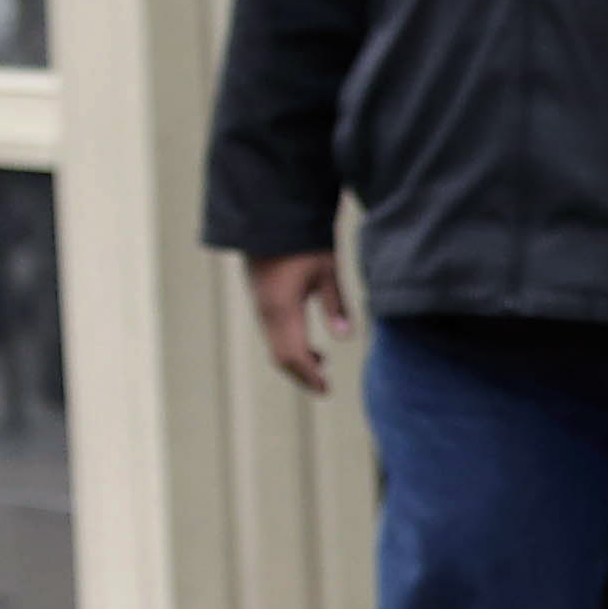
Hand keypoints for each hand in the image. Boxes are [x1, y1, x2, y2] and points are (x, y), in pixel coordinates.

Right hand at [245, 248, 350, 395]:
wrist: (268, 218)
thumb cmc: (302, 240)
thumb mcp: (326, 270)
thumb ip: (336, 304)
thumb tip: (347, 337)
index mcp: (282, 308)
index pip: (294, 354)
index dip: (310, 376)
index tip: (326, 390)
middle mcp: (266, 312)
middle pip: (281, 356)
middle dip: (301, 374)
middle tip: (324, 387)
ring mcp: (260, 306)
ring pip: (275, 346)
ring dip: (296, 361)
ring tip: (322, 365)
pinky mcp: (261, 300)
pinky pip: (272, 334)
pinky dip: (290, 347)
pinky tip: (312, 349)